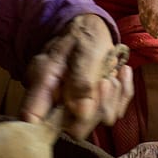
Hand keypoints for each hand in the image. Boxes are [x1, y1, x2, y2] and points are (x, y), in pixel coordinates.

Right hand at [22, 14, 133, 139]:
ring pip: (99, 120)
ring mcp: (77, 105)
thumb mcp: (83, 50)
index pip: (33, 121)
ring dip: (114, 96)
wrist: (91, 28)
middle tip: (105, 80)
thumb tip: (82, 112)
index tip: (80, 110)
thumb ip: (81, 80)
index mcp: (43, 85)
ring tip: (112, 72)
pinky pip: (115, 111)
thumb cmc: (82, 34)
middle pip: (75, 129)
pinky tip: (121, 72)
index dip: (51, 128)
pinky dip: (123, 92)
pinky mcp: (95, 105)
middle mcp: (57, 101)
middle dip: (99, 106)